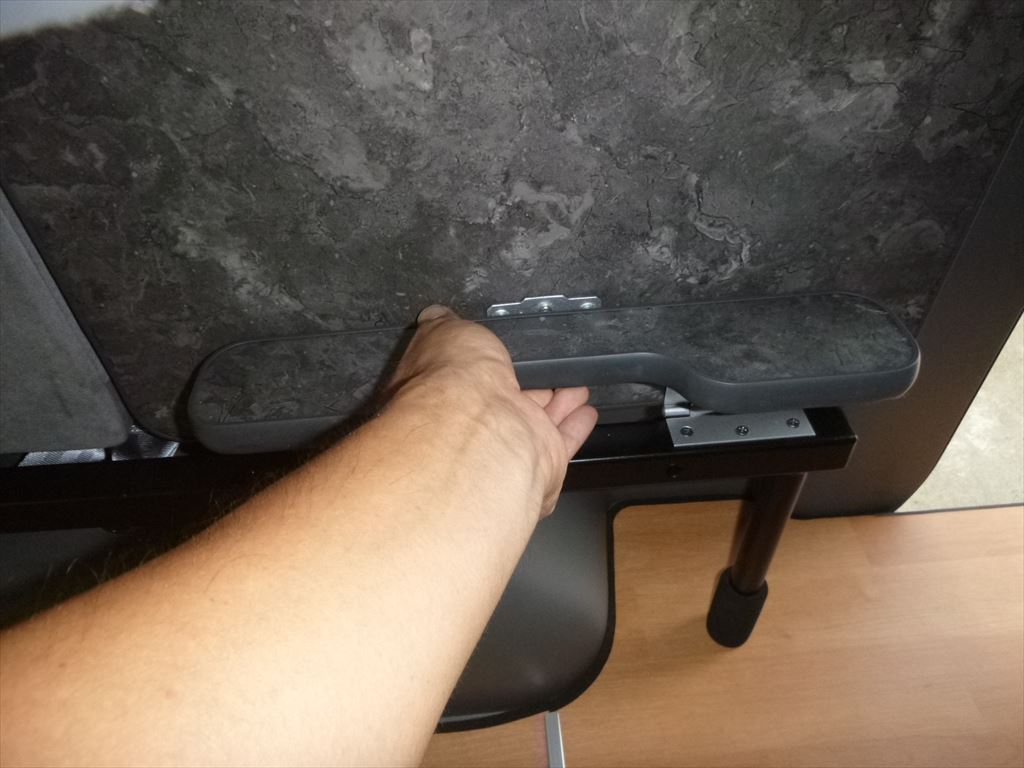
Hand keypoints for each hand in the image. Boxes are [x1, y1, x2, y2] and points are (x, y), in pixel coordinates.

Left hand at [386, 305, 597, 516]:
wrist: (479, 426)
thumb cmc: (452, 380)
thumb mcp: (442, 330)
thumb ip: (444, 324)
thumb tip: (438, 315)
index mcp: (444, 390)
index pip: (463, 374)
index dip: (481, 360)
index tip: (499, 350)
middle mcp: (471, 422)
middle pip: (503, 400)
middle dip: (524, 384)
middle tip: (542, 372)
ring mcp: (507, 442)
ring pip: (536, 419)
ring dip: (557, 403)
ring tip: (574, 388)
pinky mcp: (541, 457)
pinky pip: (562, 439)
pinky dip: (575, 426)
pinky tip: (585, 412)